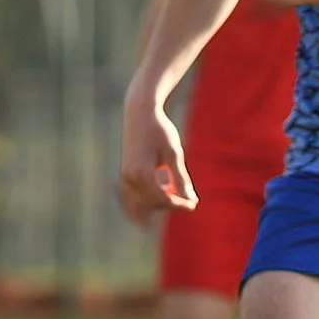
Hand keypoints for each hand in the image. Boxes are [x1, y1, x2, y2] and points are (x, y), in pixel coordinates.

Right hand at [116, 94, 195, 223]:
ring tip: (179, 197)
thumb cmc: (160, 131)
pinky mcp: (124, 173)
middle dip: (171, 204)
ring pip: (144, 200)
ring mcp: (124, 177)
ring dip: (161, 202)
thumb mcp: (174, 153)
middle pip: (153, 202)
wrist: (140, 114)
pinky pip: (134, 195)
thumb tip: (189, 199)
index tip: (194, 204)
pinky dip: (148, 199)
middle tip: (191, 201)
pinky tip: (161, 200)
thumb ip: (180, 178)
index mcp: (142, 173)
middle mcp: (129, 178)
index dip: (179, 203)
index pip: (163, 198)